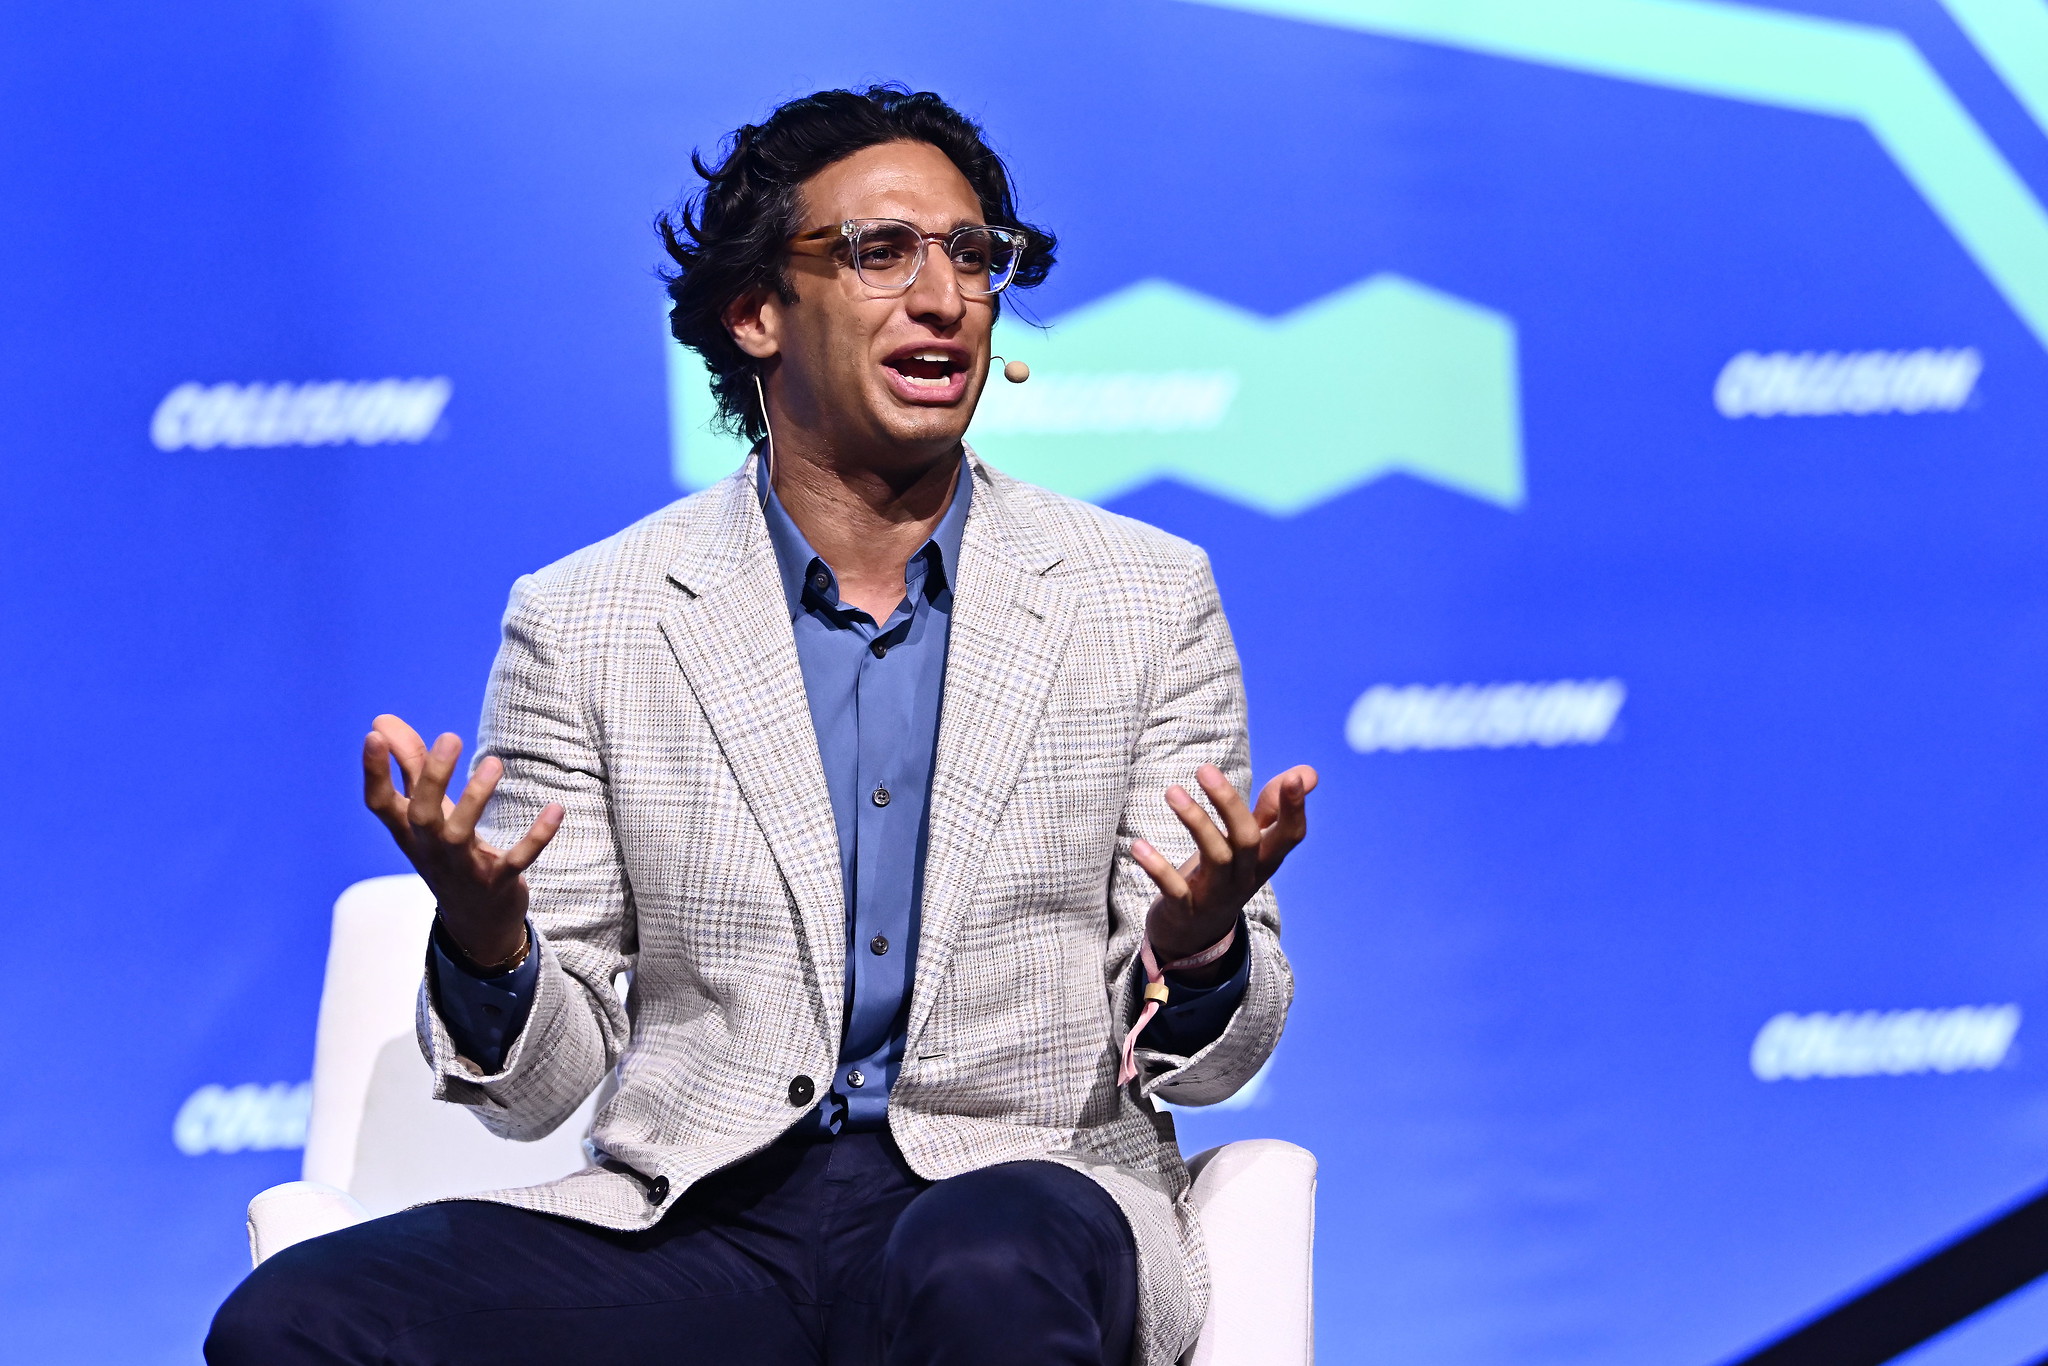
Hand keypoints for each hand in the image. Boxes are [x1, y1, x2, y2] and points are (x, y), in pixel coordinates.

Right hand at [361, 714, 562, 966]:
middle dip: (433, 777)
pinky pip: (517, 860)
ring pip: (461, 834)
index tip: (373, 735)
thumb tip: (382, 722)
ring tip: (495, 762)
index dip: (374, 772)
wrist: (476, 922)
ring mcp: (463, 868)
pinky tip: (555, 809)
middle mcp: (431, 849)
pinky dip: (536, 837)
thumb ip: (409, 767)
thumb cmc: (447, 854)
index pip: (380, 803)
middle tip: (450, 736)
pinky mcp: (498, 882)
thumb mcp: (426, 814)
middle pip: (422, 814)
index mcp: (410, 832)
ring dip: (477, 798)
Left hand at [1130, 763, 1318, 983]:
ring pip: (1215, 857)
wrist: (1195, 937)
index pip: (1290, 835)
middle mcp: (1245, 877)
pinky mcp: (1186, 910)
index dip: (1295, 809)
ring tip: (1172, 792)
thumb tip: (1307, 772)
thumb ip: (1272, 807)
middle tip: (1204, 769)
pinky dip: (1157, 867)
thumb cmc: (1224, 876)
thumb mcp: (1250, 845)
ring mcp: (1216, 895)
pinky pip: (1175, 889)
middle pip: (1248, 839)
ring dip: (1194, 821)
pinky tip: (1138, 845)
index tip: (1294, 778)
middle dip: (1229, 803)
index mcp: (1264, 860)